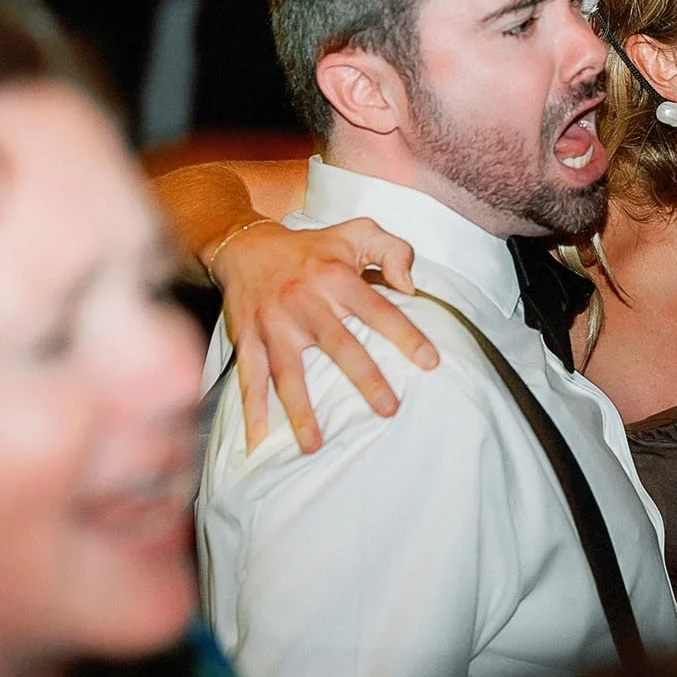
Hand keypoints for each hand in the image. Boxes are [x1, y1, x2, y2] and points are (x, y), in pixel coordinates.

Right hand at [209, 215, 438, 452]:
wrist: (246, 246)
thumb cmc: (312, 248)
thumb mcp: (357, 232)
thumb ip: (394, 250)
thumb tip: (410, 286)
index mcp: (337, 278)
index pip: (379, 309)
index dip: (405, 335)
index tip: (430, 363)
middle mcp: (306, 302)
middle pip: (339, 345)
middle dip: (365, 378)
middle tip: (389, 409)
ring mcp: (274, 323)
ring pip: (288, 371)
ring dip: (301, 409)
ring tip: (315, 445)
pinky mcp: (247, 338)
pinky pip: (250, 377)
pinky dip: (252, 409)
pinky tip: (258, 440)